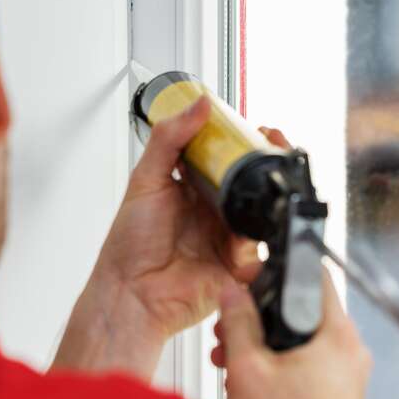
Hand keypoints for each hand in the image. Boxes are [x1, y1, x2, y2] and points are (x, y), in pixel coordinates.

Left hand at [52, 97, 260, 379]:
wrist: (130, 294)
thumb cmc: (129, 247)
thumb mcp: (145, 181)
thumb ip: (170, 139)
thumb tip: (198, 104)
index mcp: (196, 188)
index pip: (229, 158)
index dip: (246, 142)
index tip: (257, 127)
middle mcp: (216, 212)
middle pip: (252, 183)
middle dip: (267, 166)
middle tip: (269, 151)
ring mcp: (229, 239)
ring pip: (262, 214)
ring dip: (263, 202)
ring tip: (255, 193)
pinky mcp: (238, 268)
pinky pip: (260, 252)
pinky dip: (254, 242)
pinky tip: (239, 238)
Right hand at [215, 271, 371, 398]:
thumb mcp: (247, 370)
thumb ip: (238, 323)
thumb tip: (233, 295)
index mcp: (338, 337)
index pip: (313, 277)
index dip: (274, 272)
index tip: (248, 279)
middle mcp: (350, 355)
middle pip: (303, 312)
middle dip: (260, 316)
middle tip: (229, 325)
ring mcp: (346, 381)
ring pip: (301, 342)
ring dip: (263, 344)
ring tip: (230, 358)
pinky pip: (306, 368)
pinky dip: (277, 367)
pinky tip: (247, 383)